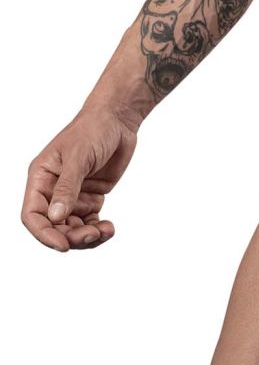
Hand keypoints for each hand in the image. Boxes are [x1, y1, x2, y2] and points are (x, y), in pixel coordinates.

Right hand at [21, 105, 138, 251]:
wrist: (118, 119)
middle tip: (92, 235)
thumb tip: (55, 217)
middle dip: (70, 237)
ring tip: (105, 231)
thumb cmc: (93, 128)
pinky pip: (89, 223)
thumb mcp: (78, 156)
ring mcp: (72, 195)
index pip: (33, 214)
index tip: (63, 245)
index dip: (44, 233)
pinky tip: (109, 228)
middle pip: (53, 226)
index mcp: (41, 177)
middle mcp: (53, 190)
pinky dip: (98, 230)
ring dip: (86, 237)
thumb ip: (67, 187)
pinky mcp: (90, 198)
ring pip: (72, 229)